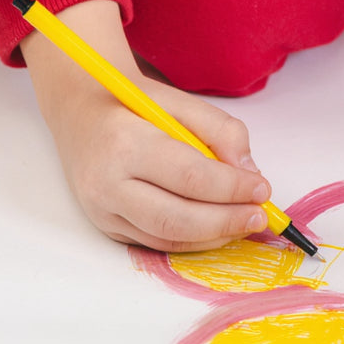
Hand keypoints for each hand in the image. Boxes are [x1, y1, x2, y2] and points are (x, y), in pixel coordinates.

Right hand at [23, 0, 270, 251]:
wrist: (80, 112)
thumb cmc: (132, 104)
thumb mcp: (179, 100)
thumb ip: (220, 131)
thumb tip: (249, 174)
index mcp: (124, 142)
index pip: (189, 176)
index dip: (231, 187)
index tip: (263, 188)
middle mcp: (107, 183)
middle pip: (177, 217)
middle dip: (226, 221)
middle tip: (259, 216)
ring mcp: (102, 210)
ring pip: (167, 238)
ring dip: (213, 236)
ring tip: (243, 222)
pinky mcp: (106, 227)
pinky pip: (155, 242)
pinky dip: (192, 240)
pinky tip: (216, 228)